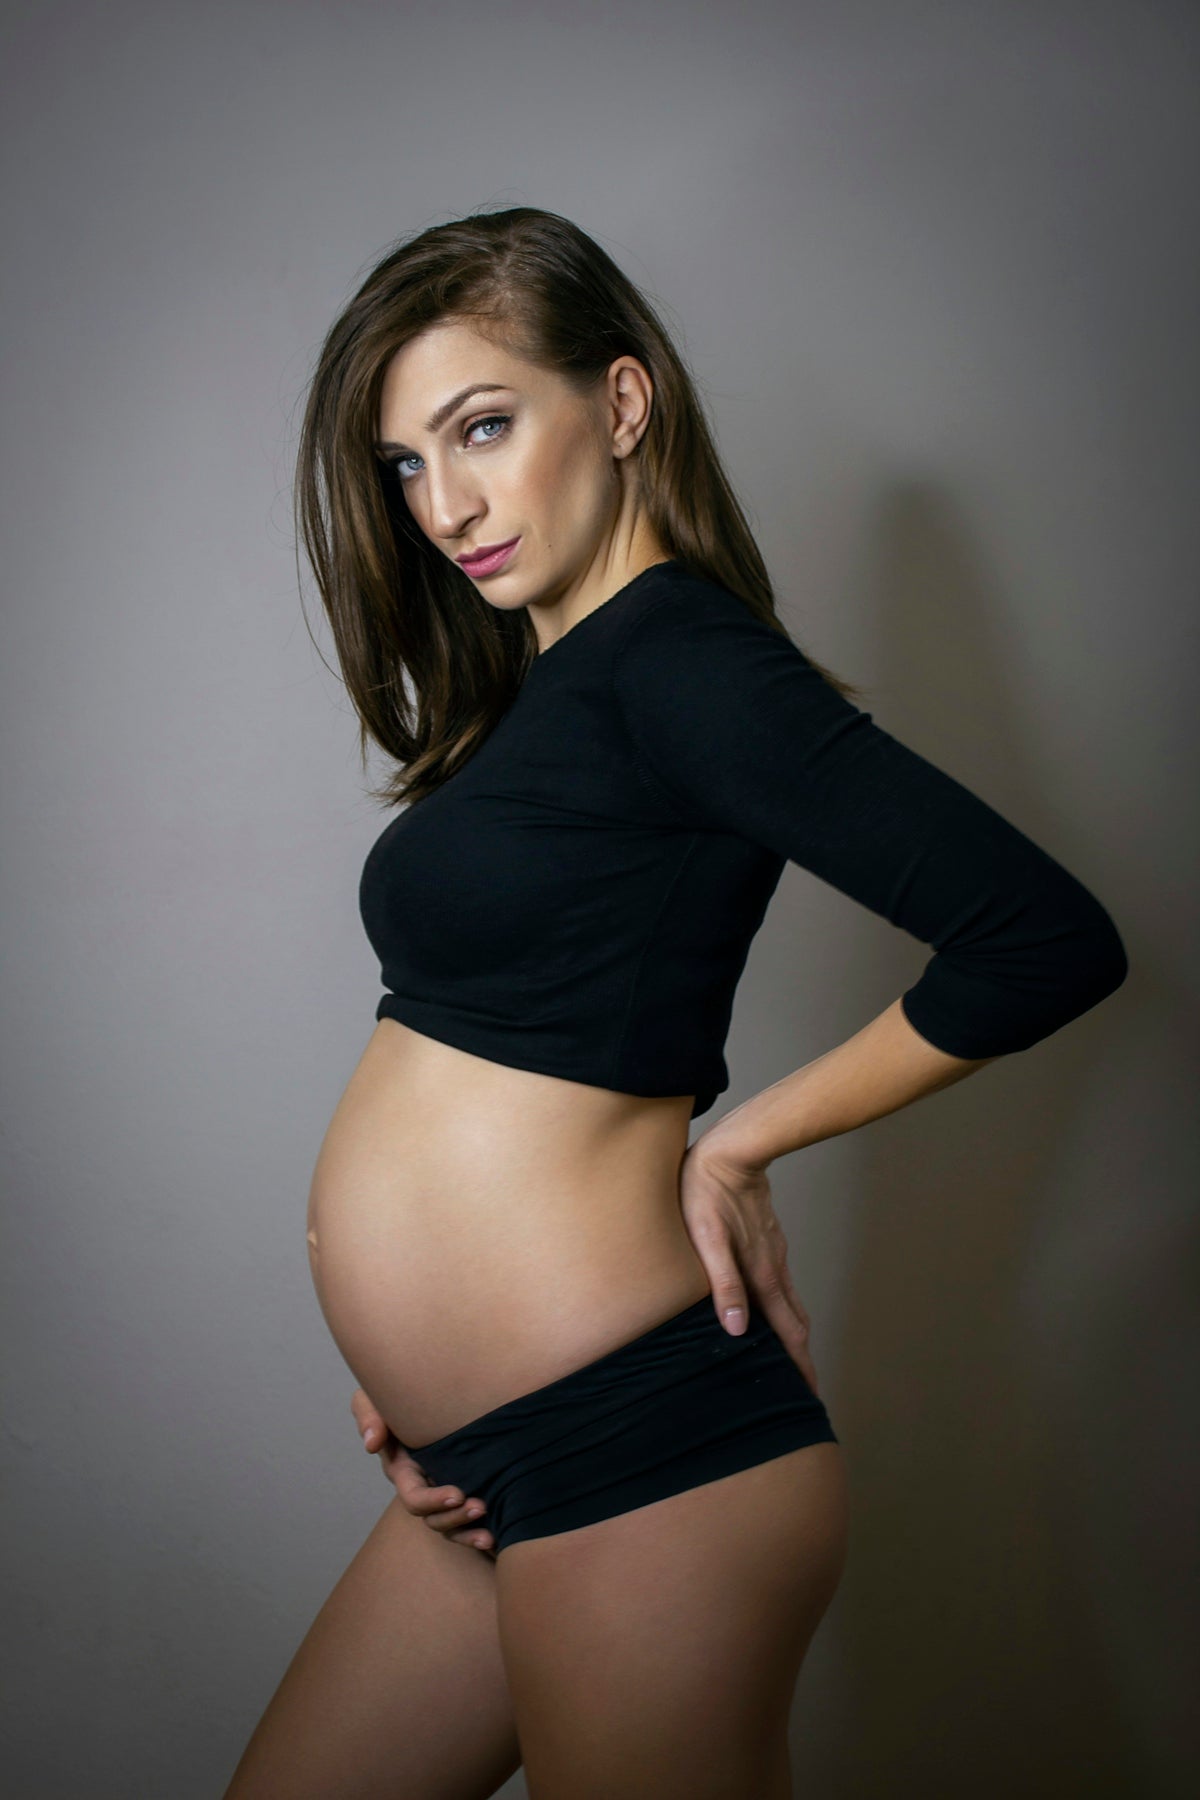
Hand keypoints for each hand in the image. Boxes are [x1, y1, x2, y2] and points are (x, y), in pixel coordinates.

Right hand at [350, 1387, 495, 1556]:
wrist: (430, 1388)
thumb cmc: (398, 1393)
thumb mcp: (374, 1399)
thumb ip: (369, 1416)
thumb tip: (371, 1443)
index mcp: (403, 1470)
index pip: (414, 1496)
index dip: (433, 1501)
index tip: (458, 1493)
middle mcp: (422, 1485)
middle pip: (435, 1518)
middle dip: (455, 1517)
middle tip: (480, 1506)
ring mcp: (441, 1489)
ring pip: (451, 1525)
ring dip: (468, 1529)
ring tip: (490, 1529)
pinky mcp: (463, 1488)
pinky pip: (466, 1522)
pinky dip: (476, 1533)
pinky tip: (494, 1537)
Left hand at [678, 1135, 821, 1395]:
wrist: (733, 1149)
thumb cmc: (707, 1193)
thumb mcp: (707, 1240)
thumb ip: (723, 1284)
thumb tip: (736, 1329)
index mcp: (761, 1275)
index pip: (787, 1332)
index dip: (798, 1365)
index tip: (808, 1394)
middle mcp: (774, 1268)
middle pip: (795, 1322)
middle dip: (800, 1356)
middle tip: (803, 1385)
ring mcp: (774, 1252)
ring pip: (788, 1301)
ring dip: (792, 1332)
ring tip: (788, 1354)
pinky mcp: (767, 1239)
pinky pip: (779, 1282)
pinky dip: (782, 1306)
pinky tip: (769, 1306)